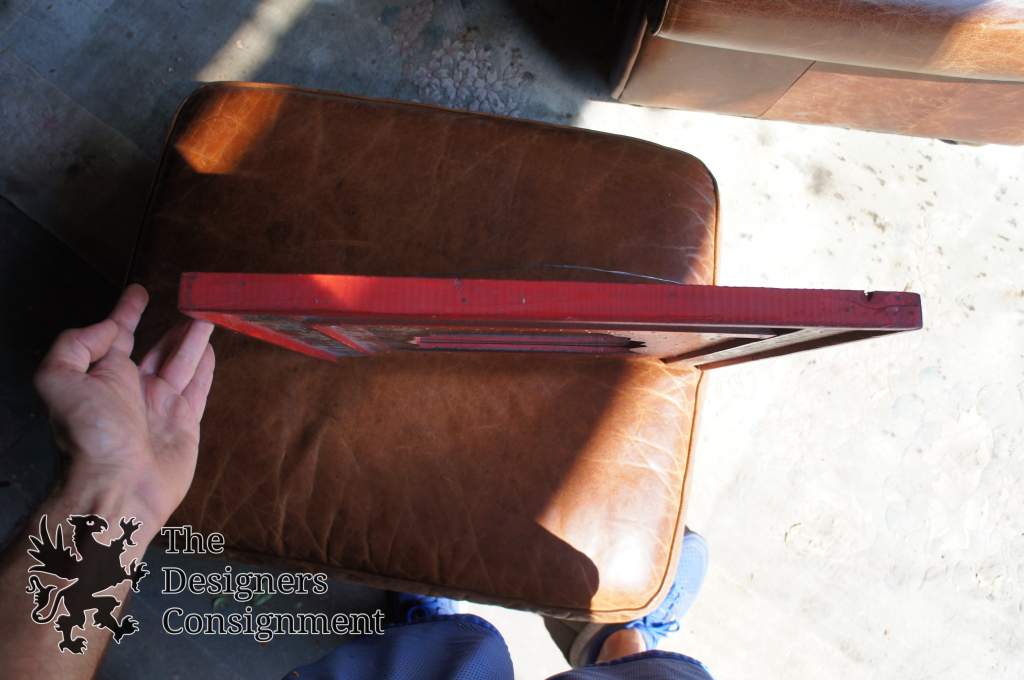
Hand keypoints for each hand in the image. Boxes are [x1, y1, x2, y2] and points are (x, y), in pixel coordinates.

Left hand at [33, 284, 214, 532]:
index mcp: (102, 377)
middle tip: (189, 303)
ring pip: (181, 362)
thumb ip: (76, 345)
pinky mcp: (186, 422)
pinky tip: (211, 349)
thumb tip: (109, 329)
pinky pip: (198, 387)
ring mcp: (161, 406)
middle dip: (169, 326)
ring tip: (206, 316)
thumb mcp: (59, 379)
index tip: (138, 291)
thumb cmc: (92, 434)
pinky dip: (205, 367)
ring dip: (192, 339)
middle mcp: (131, 389)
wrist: (120, 485)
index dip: (126, 312)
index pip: (117, 336)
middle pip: (154, 348)